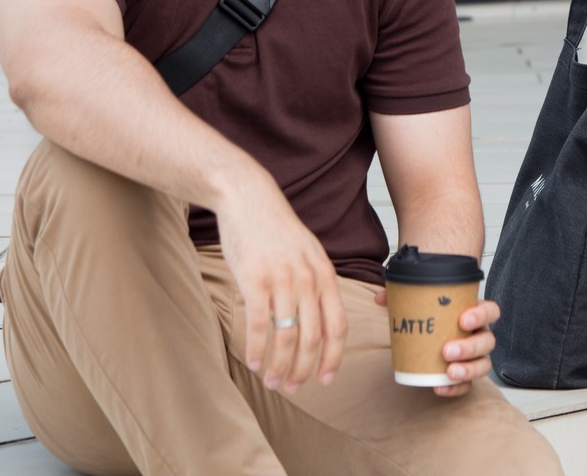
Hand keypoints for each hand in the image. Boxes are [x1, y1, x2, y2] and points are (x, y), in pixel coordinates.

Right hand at [216, 174, 347, 393]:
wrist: (249, 199)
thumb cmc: (277, 230)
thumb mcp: (308, 253)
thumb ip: (315, 283)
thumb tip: (319, 318)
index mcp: (325, 275)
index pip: (337, 326)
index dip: (333, 357)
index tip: (325, 379)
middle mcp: (308, 280)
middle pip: (313, 338)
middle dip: (304, 369)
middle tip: (294, 387)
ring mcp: (282, 280)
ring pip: (287, 336)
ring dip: (280, 365)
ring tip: (272, 381)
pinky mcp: (254, 280)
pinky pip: (259, 324)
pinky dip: (258, 349)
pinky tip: (254, 362)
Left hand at [373, 291, 499, 396]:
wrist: (423, 344)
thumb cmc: (429, 321)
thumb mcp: (416, 305)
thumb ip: (401, 296)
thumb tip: (381, 298)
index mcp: (473, 314)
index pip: (490, 311)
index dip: (482, 315)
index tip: (463, 320)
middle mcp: (479, 336)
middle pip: (487, 341)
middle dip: (470, 347)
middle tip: (447, 350)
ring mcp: (475, 358)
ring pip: (484, 364)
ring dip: (469, 369)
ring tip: (450, 372)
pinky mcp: (465, 377)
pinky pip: (468, 386)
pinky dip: (455, 388)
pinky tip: (439, 388)